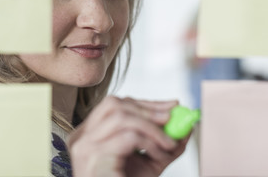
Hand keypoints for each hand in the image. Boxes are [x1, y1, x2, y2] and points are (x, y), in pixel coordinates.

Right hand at [67, 96, 189, 176]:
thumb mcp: (150, 164)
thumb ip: (165, 144)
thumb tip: (186, 127)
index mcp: (89, 135)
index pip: (114, 105)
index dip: (145, 104)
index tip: (171, 106)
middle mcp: (81, 138)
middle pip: (114, 104)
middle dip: (148, 109)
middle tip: (172, 119)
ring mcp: (84, 147)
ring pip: (121, 117)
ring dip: (152, 128)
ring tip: (168, 144)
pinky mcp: (94, 157)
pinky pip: (128, 137)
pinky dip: (150, 143)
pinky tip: (160, 156)